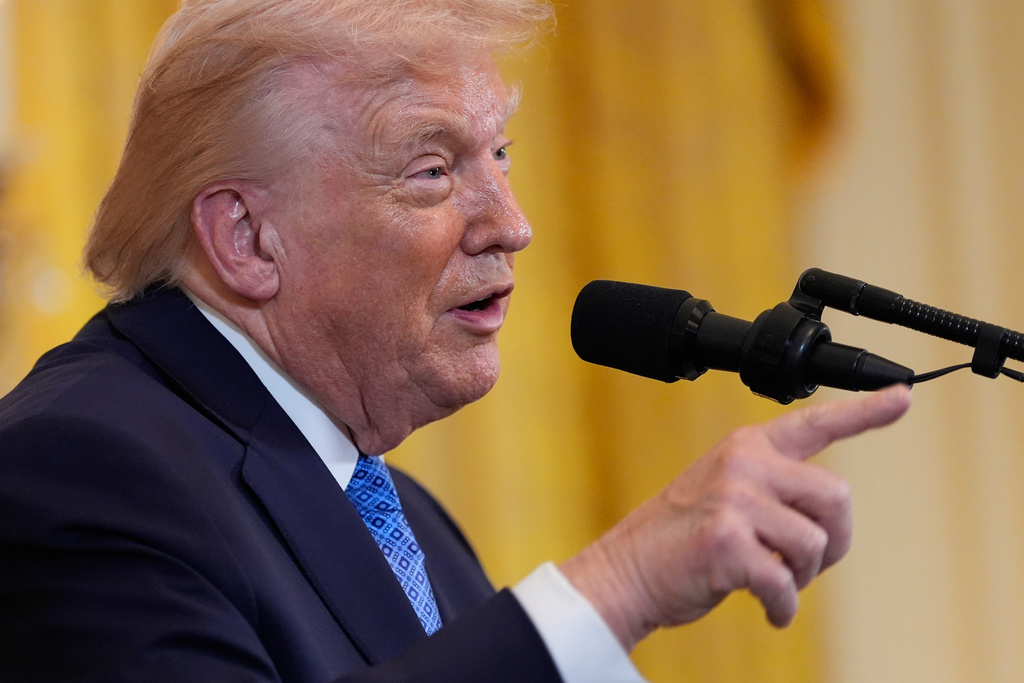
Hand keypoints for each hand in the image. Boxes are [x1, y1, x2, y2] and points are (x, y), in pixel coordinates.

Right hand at [560, 384, 911, 650]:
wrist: (629, 569)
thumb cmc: (683, 539)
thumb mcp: (726, 493)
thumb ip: (774, 489)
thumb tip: (832, 518)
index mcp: (747, 447)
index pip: (815, 422)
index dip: (865, 411)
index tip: (901, 395)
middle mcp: (743, 463)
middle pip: (837, 497)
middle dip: (833, 541)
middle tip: (802, 564)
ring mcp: (733, 499)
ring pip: (816, 543)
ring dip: (802, 576)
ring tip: (772, 581)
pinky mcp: (727, 541)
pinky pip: (785, 582)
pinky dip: (782, 606)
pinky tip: (768, 609)